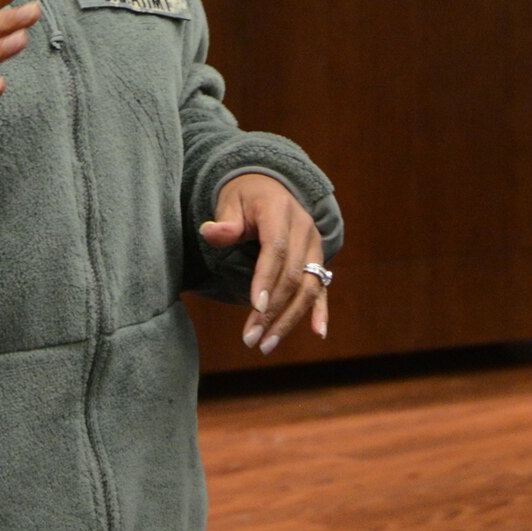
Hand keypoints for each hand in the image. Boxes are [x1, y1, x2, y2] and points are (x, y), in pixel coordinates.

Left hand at [200, 173, 329, 353]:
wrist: (268, 186)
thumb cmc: (244, 198)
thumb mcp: (230, 202)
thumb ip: (224, 222)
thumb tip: (210, 232)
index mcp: (280, 211)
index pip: (276, 249)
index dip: (267, 279)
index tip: (255, 308)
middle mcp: (304, 228)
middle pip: (293, 275)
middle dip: (273, 309)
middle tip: (251, 338)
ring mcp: (314, 245)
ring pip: (309, 287)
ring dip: (290, 319)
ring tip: (267, 344)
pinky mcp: (318, 259)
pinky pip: (322, 288)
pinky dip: (321, 311)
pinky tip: (319, 333)